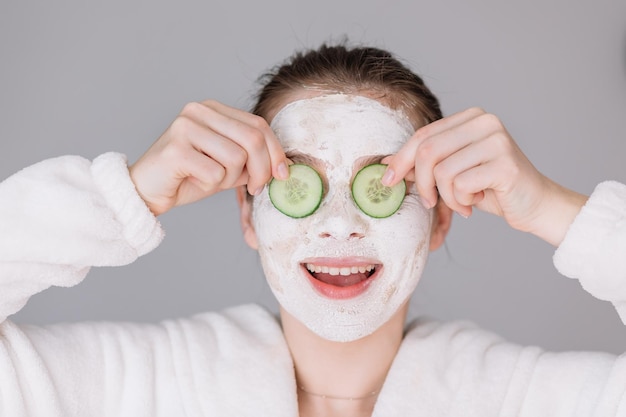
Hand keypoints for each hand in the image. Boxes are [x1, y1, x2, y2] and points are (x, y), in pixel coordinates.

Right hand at [129, 100, 288, 215]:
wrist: (146, 192)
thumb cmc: (188, 178)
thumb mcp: (227, 165)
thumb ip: (251, 159)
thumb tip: (283, 166)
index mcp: (212, 109)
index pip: (258, 124)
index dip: (276, 151)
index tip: (282, 174)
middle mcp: (198, 111)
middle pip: (252, 139)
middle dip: (261, 170)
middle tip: (255, 188)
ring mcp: (184, 127)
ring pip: (236, 158)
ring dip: (230, 179)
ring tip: (210, 180)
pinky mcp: (175, 149)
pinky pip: (215, 173)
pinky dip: (210, 185)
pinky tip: (193, 181)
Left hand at [382, 107, 586, 245]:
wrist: (534, 205)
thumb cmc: (489, 188)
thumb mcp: (452, 172)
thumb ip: (425, 164)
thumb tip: (387, 164)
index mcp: (471, 117)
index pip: (423, 135)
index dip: (401, 159)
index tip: (389, 181)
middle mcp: (485, 121)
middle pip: (428, 151)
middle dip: (421, 183)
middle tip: (429, 202)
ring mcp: (497, 140)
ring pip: (442, 171)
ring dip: (446, 197)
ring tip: (463, 202)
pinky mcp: (505, 163)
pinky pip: (461, 185)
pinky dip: (462, 202)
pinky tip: (477, 202)